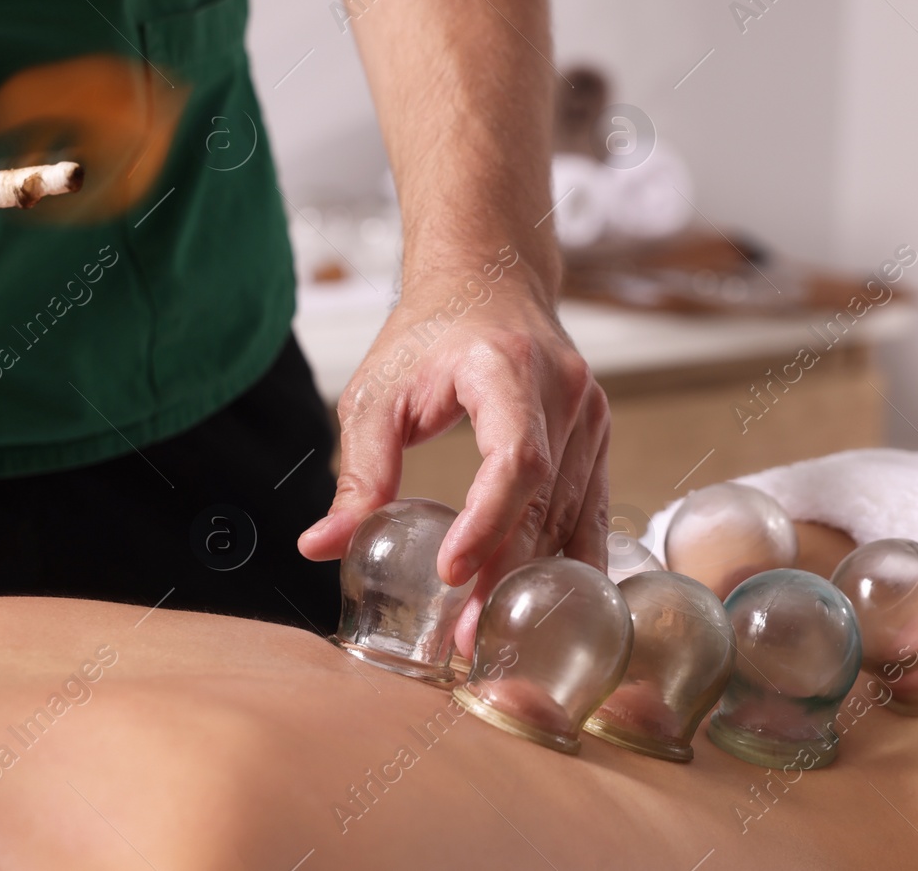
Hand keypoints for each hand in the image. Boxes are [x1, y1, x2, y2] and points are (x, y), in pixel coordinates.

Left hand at [298, 257, 610, 654]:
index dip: (487, 521)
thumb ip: (358, 471)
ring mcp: (592, 415)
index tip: (450, 571)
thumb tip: (320, 545)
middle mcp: (564, 391)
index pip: (515, 458)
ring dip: (531, 578)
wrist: (489, 280)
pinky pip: (589, 509)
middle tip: (465, 637)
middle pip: (543, 500)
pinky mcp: (598, 437)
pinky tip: (540, 603)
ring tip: (488, 632)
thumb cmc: (431, 334)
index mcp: (509, 368)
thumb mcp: (377, 394)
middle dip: (503, 572)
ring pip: (569, 514)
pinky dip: (563, 558)